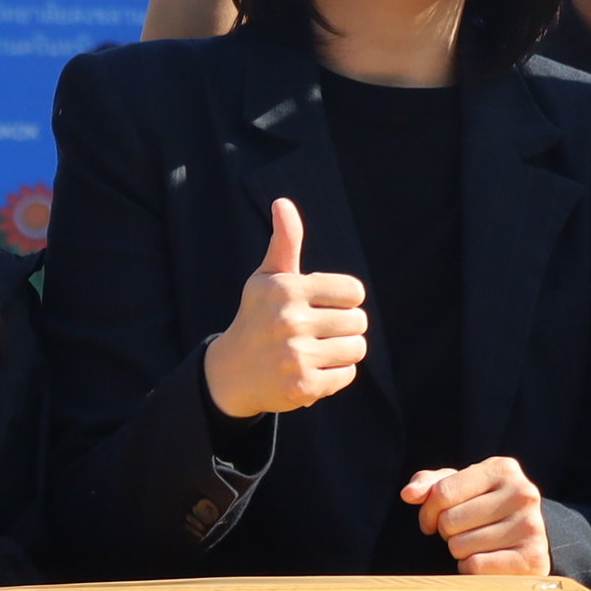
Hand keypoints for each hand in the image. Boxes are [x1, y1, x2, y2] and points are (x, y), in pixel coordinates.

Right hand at [200, 197, 369, 415]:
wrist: (231, 373)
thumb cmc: (257, 317)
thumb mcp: (267, 278)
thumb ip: (285, 242)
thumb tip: (283, 203)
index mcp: (286, 290)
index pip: (354, 292)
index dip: (343, 300)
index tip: (323, 306)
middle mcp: (290, 321)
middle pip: (359, 322)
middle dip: (345, 327)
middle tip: (319, 332)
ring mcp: (296, 356)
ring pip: (357, 349)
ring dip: (343, 352)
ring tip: (317, 351)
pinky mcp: (303, 387)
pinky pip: (347, 375)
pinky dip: (335, 375)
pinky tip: (312, 370)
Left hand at [402, 456, 547, 573]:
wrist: (527, 540)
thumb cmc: (484, 508)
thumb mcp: (460, 488)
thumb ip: (430, 485)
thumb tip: (408, 494)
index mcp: (503, 469)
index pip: (442, 493)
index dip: (428, 511)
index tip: (432, 519)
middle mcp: (523, 494)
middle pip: (449, 521)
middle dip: (446, 531)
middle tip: (464, 531)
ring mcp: (531, 527)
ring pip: (460, 546)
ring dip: (460, 551)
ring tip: (479, 544)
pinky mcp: (532, 559)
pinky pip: (475, 567)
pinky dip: (471, 569)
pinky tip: (488, 561)